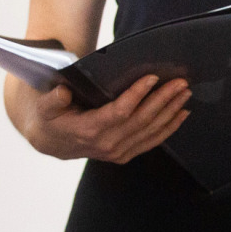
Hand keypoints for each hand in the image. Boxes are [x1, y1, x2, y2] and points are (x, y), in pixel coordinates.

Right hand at [20, 74, 189, 162]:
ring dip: (171, 110)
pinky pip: (152, 141)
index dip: (137, 95)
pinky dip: (170, 127)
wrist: (52, 142)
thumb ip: (52, 100)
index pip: (119, 112)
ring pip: (151, 130)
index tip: (153, 78)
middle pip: (142, 120)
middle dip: (163, 99)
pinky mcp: (126, 154)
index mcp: (88, 130)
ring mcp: (118, 152)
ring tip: (185, 92)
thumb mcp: (45, 106)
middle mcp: (106, 144)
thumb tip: (63, 92)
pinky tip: (182, 113)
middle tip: (180, 82)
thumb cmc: (51, 118)